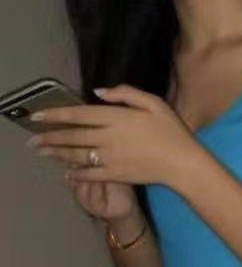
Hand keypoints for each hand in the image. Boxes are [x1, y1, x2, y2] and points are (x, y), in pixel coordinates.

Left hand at [30, 84, 196, 187]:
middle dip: (50, 137)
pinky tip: (67, 172)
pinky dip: (75, 174)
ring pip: (76, 156)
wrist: (183, 163)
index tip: (38, 116)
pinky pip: (89, 175)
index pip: (78, 114)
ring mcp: (110, 158)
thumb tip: (98, 91)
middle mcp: (108, 137)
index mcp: (116, 117)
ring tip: (43, 153)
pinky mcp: (115, 174)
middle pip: (72, 136)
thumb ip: (126, 93)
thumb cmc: (171, 130)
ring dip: (57, 154)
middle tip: (33, 140)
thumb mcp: (154, 102)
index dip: (55, 114)